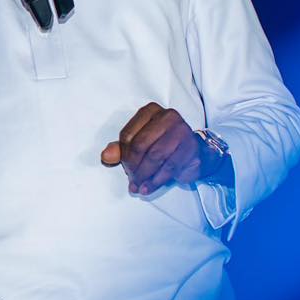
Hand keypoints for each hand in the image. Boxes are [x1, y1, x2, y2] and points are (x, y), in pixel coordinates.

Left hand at [101, 103, 215, 194]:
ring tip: (138, 187)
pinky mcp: (191, 148)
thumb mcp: (138, 145)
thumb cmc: (162, 146)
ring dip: (144, 176)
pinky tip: (149, 187)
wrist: (193, 152)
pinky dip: (156, 180)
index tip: (125, 168)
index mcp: (150, 111)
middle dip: (133, 167)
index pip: (127, 135)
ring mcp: (181, 131)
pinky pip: (169, 167)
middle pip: (140, 145)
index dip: (123, 155)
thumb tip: (106, 156)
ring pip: (155, 157)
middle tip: (132, 180)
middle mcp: (167, 117)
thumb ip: (120, 149)